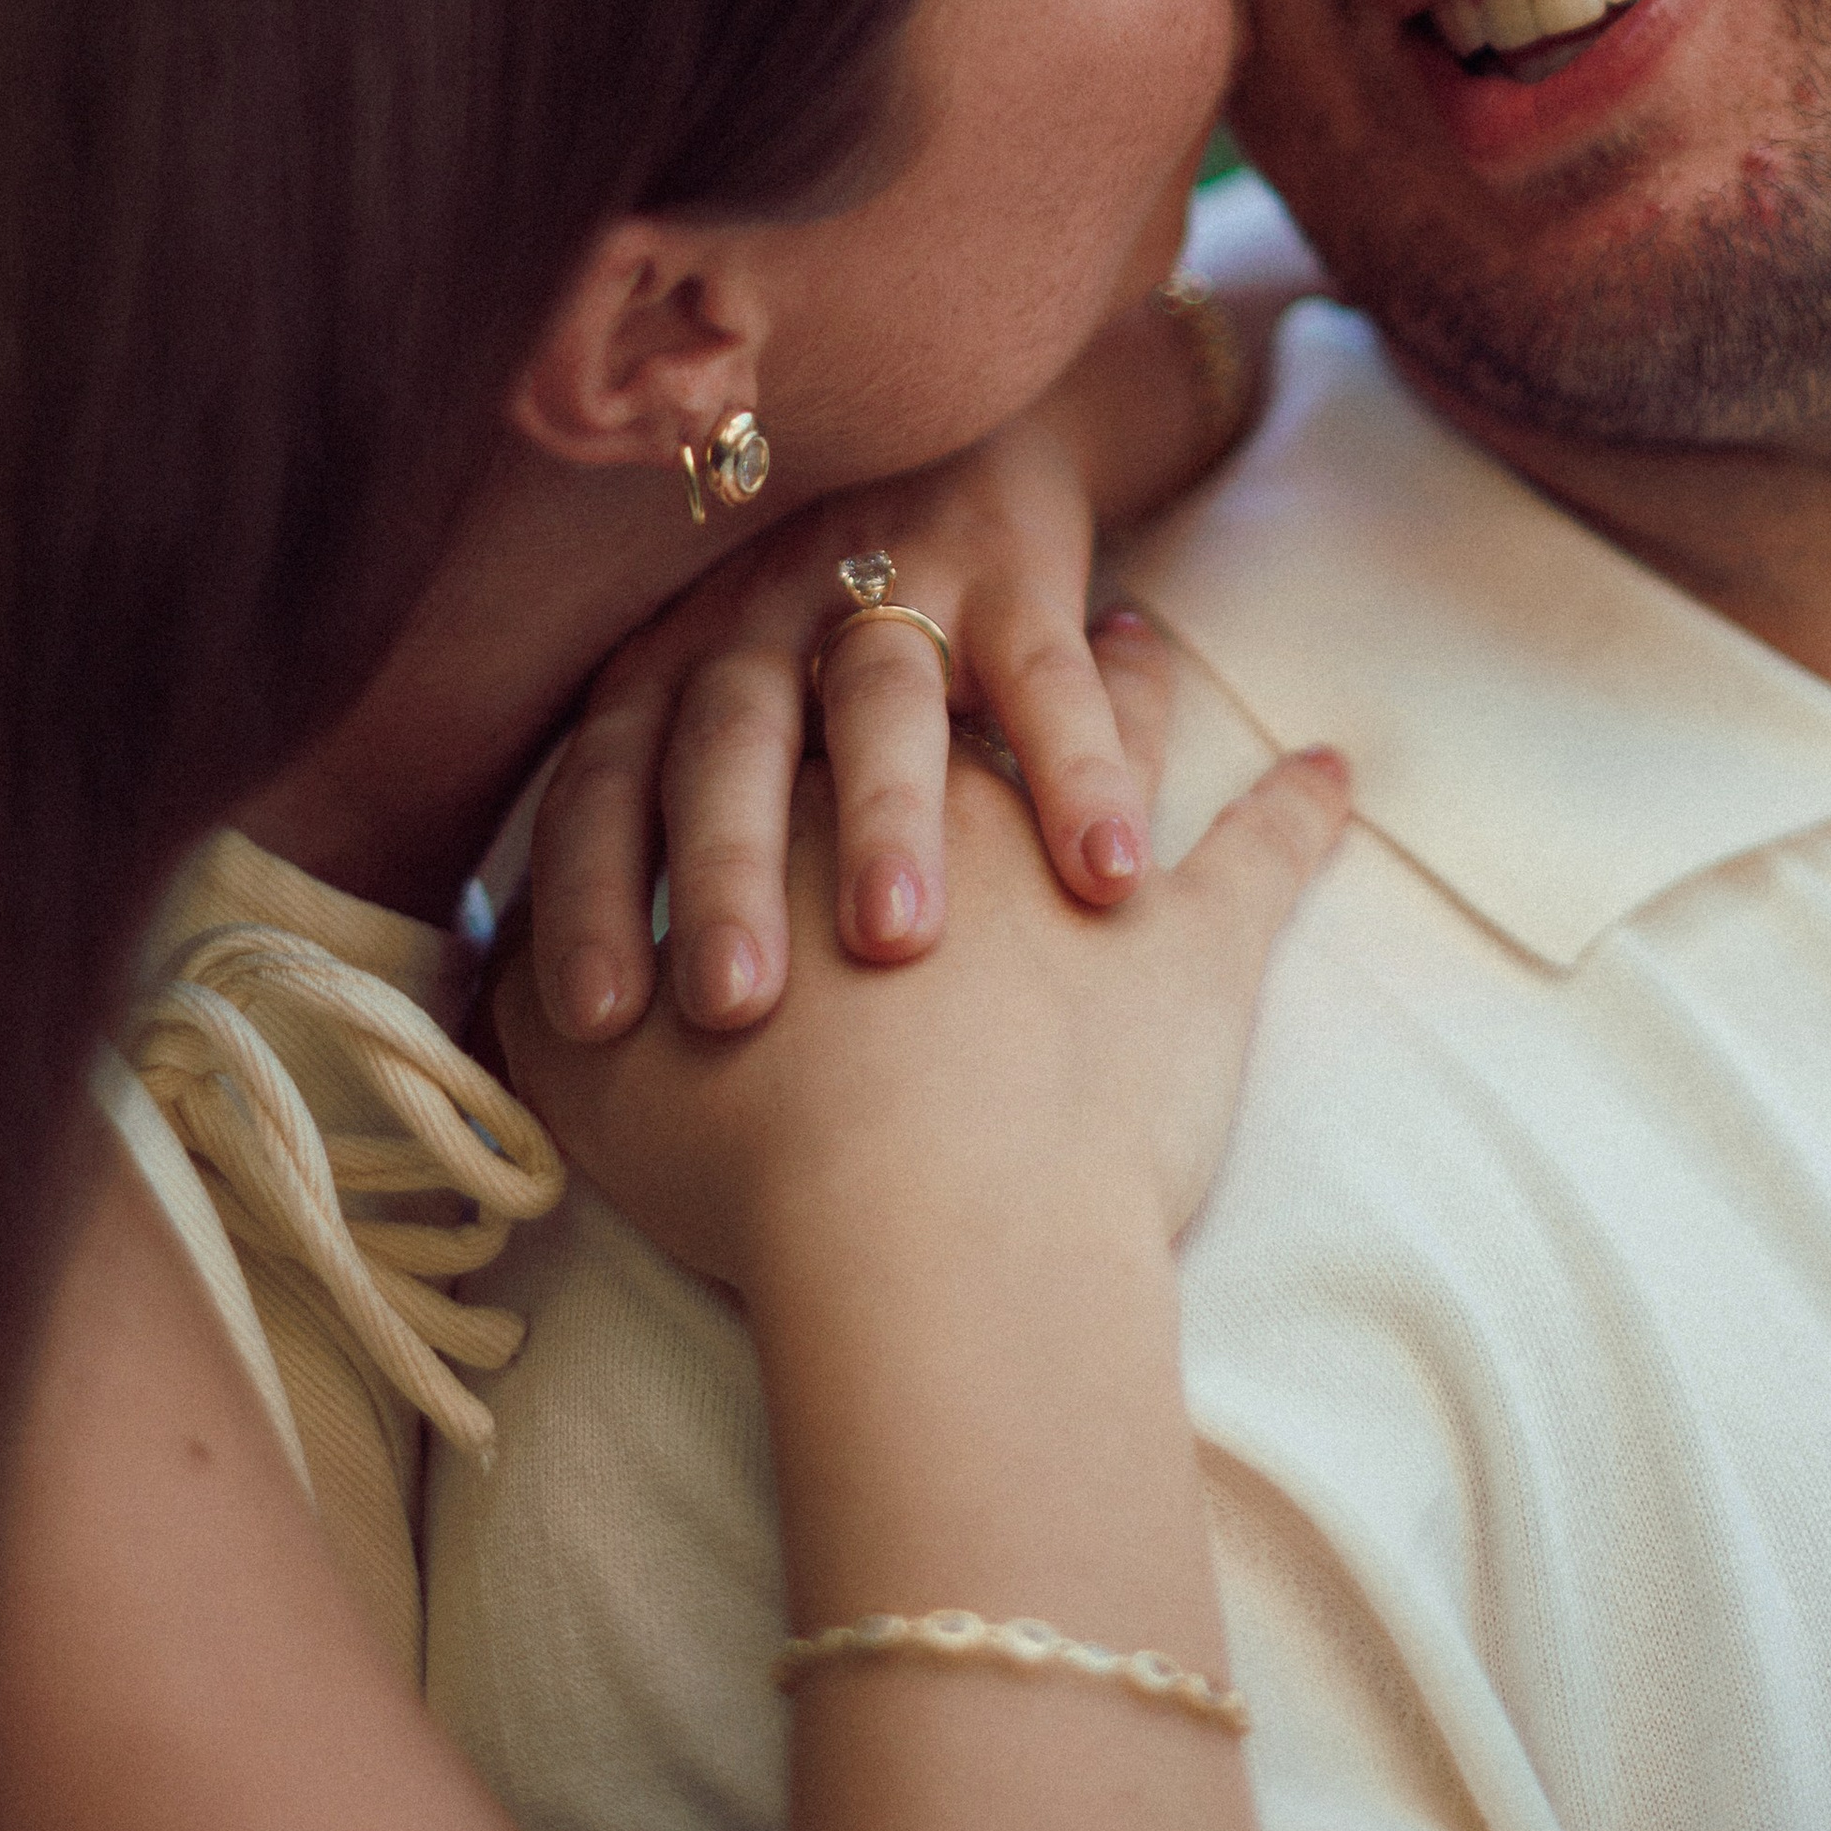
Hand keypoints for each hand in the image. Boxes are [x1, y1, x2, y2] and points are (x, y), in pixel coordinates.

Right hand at [498, 621, 1349, 1295]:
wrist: (916, 1222)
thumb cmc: (747, 1158)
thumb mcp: (596, 1078)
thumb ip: (544, 1003)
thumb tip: (493, 981)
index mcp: (788, 785)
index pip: (814, 692)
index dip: (841, 665)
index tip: (874, 626)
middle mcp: (932, 774)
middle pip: (962, 669)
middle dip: (989, 645)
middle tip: (1027, 608)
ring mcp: (1064, 841)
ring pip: (1102, 702)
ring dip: (1131, 680)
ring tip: (1161, 638)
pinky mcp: (1189, 935)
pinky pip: (1263, 846)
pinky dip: (1303, 811)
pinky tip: (1337, 775)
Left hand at [528, 419, 1151, 1037]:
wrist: (967, 433)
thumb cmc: (822, 646)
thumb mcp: (721, 704)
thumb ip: (656, 830)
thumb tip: (541, 1022)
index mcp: (675, 663)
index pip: (606, 778)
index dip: (592, 889)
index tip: (599, 1019)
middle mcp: (764, 616)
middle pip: (728, 743)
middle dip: (723, 871)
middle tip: (730, 1003)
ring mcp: (892, 583)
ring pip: (876, 700)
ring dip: (881, 815)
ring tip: (893, 938)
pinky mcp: (1015, 571)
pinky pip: (1043, 674)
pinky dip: (1077, 767)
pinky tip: (1106, 872)